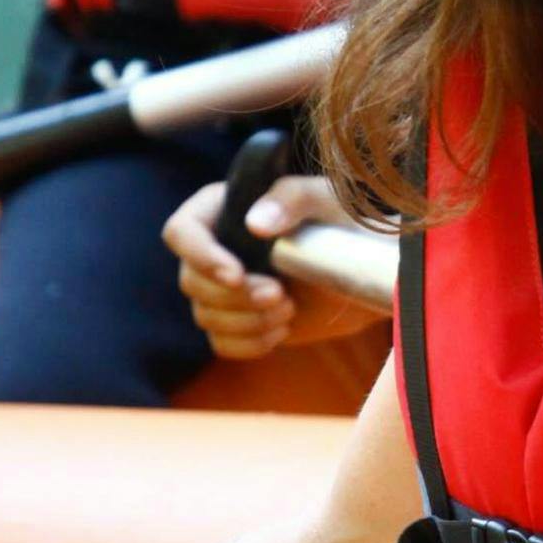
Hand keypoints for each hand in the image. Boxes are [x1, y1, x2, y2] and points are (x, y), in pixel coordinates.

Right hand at [164, 173, 382, 360]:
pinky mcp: (238, 320)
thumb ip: (291, 198)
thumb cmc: (341, 220)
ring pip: (205, 316)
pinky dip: (251, 343)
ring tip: (289, 308)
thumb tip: (255, 224)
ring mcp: (222, 288)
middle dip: (236, 297)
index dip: (199, 256)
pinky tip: (282, 329)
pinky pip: (222, 343)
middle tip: (280, 294)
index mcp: (222, 209)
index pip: (181, 231)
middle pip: (191, 282)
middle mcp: (214, 248)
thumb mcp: (323, 198)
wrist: (361, 268)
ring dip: (247, 321)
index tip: (236, 274)